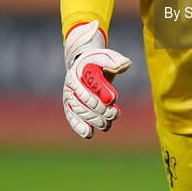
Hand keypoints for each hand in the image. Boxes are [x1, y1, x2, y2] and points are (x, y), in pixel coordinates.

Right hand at [62, 21, 131, 138]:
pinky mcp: (70, 108)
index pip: (84, 88)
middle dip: (99, 111)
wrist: (86, 65)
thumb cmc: (98, 61)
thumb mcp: (106, 56)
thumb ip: (115, 60)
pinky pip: (72, 119)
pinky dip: (79, 127)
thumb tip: (122, 65)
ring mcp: (68, 98)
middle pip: (81, 103)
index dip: (98, 96)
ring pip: (79, 113)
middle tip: (115, 114)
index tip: (113, 100)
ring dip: (93, 121)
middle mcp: (68, 87)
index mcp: (75, 73)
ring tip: (107, 125)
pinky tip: (89, 134)